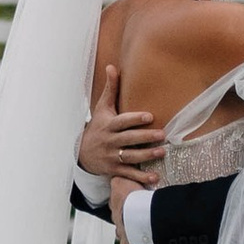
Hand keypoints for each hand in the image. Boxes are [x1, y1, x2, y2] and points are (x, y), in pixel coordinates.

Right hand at [78, 68, 164, 187]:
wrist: (82, 153)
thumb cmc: (98, 126)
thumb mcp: (102, 108)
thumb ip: (111, 89)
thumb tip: (112, 66)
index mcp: (109, 125)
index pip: (122, 121)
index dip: (135, 119)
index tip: (149, 116)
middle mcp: (110, 141)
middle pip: (128, 139)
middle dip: (145, 138)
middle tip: (162, 135)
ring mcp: (112, 157)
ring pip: (130, 157)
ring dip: (146, 156)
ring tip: (162, 152)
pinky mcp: (114, 170)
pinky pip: (128, 174)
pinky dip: (141, 177)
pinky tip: (154, 178)